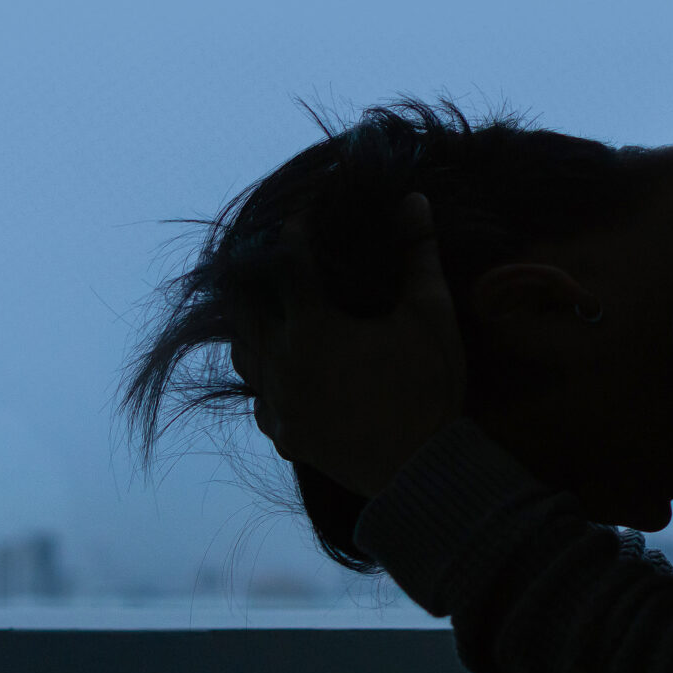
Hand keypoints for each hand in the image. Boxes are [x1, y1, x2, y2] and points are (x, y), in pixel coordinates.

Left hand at [234, 193, 465, 497]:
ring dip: (253, 328)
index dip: (295, 230)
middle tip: (268, 257)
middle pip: (242, 307)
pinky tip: (285, 369)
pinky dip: (266, 377)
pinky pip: (260, 399)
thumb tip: (414, 199)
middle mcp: (281, 364)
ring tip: (270, 309)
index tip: (304, 211)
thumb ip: (417, 255)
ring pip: (243, 354)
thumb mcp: (431, 316)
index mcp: (312, 329)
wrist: (424, 473)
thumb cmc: (430, 389)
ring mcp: (279, 405)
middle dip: (253, 278)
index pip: (288, 262)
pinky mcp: (286, 437)